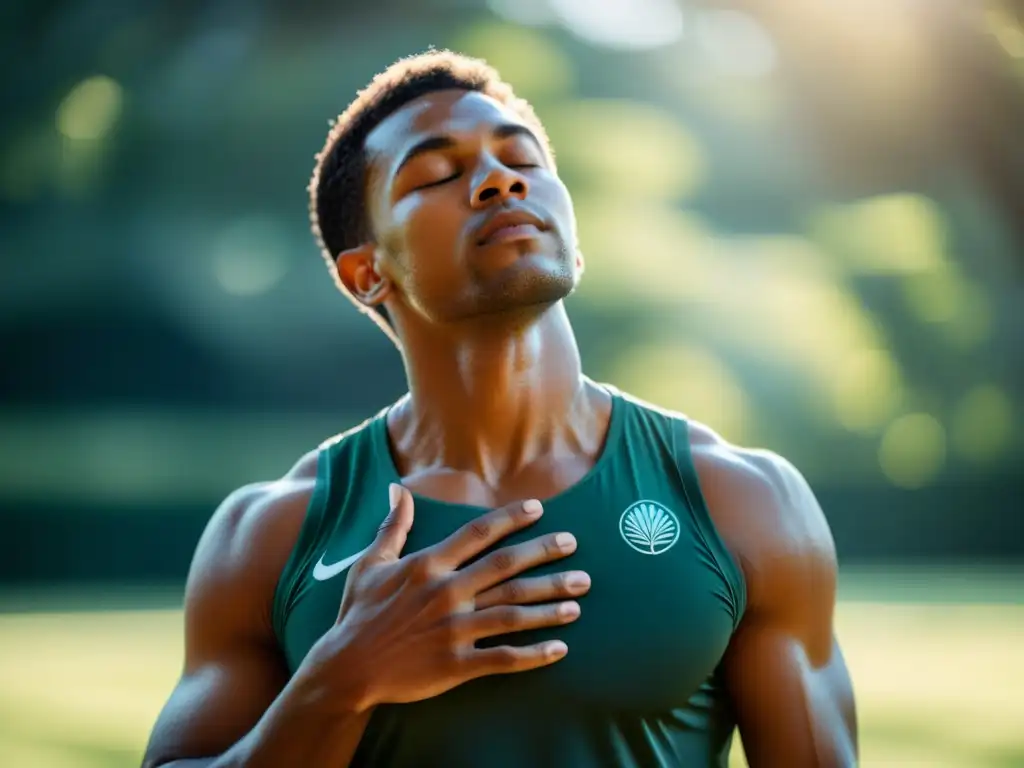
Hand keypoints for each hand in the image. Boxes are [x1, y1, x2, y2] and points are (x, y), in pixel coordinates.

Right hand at [313, 484, 589, 711]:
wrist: (346, 668)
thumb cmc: (357, 614)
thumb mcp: (370, 564)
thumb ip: (391, 527)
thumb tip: (397, 489)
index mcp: (427, 566)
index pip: (477, 533)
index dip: (509, 518)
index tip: (539, 509)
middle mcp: (446, 593)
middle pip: (505, 568)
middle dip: (544, 555)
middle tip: (574, 547)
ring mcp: (453, 630)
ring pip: (512, 612)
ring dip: (549, 605)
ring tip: (578, 598)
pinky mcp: (456, 665)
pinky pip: (503, 658)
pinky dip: (534, 654)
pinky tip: (559, 649)